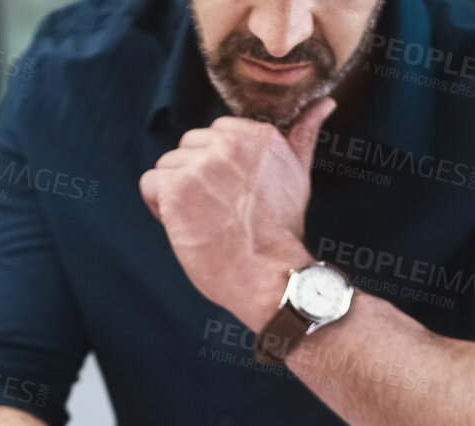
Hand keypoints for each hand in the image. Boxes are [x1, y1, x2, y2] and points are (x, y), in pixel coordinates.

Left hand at [139, 99, 334, 330]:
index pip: (215, 134)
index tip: (231, 195)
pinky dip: (158, 207)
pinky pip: (149, 183)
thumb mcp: (299, 176)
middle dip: (195, 178)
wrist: (268, 275)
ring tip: (201, 221)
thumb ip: (304, 136)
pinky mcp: (176, 188)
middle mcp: (229, 144)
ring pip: (168, 165)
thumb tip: (325, 103)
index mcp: (259, 135)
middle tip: (216, 212)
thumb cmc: (281, 233)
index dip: (216, 168)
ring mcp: (201, 165)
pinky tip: (182, 225)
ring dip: (176, 194)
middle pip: (188, 147)